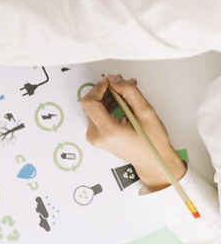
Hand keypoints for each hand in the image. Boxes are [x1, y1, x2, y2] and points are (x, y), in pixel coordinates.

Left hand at [80, 74, 186, 190]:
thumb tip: (115, 81)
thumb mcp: (146, 113)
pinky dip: (107, 106)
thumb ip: (130, 93)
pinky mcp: (97, 136)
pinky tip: (121, 102)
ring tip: (125, 93)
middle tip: (122, 84)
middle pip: (92, 104)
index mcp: (108, 131)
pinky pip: (97, 115)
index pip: (90, 102)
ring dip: (108, 97)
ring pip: (94, 108)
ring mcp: (95, 137)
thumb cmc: (153, 144)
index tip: (110, 82)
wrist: (153, 163)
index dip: (99, 88)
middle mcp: (97, 135)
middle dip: (106, 91)